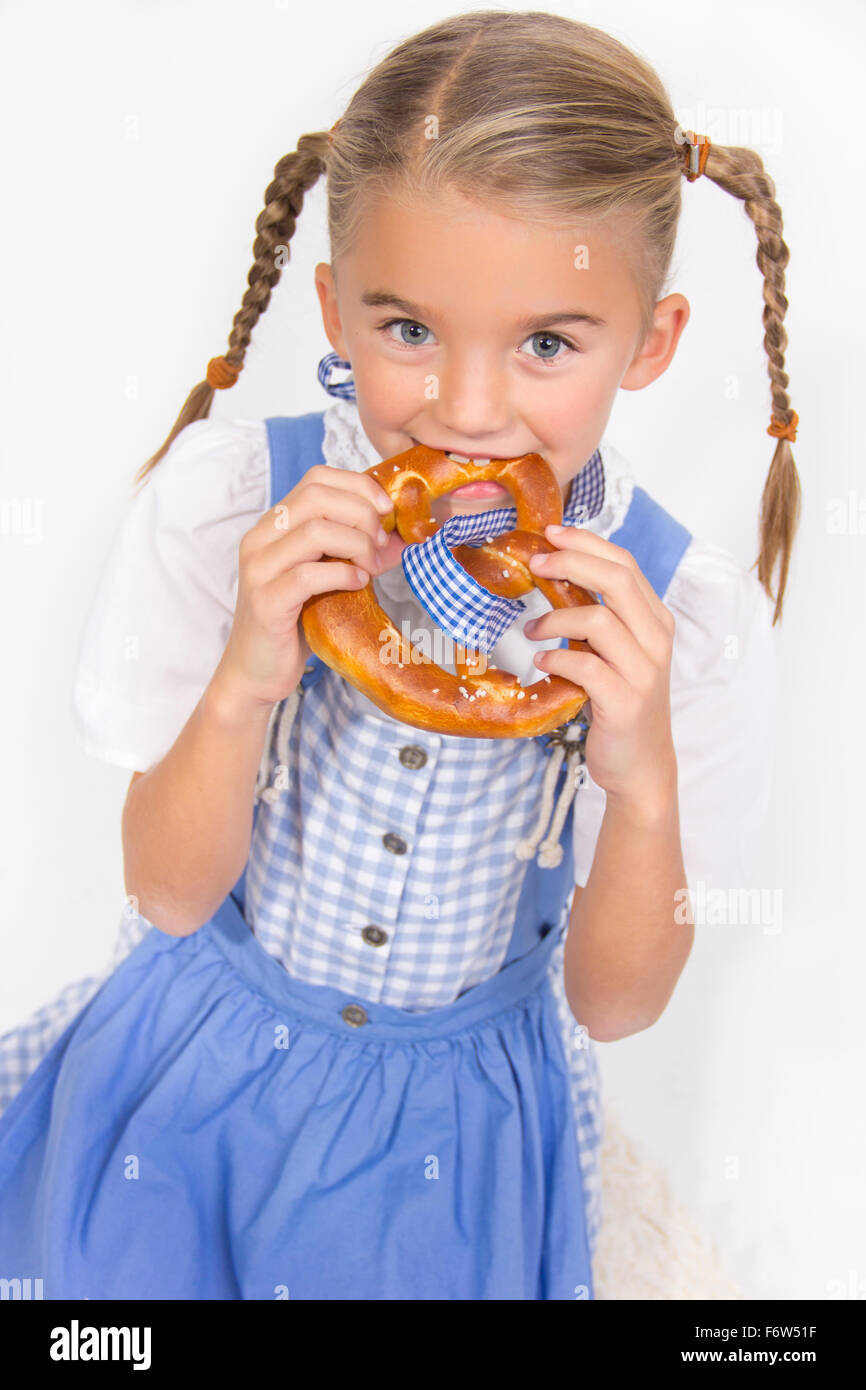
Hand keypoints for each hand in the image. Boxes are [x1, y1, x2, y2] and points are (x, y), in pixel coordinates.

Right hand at [213, 465, 404, 716]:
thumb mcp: (330, 578)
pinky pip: (309, 575)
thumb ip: (358, 552)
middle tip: (381, 545)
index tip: (386, 510)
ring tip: (371, 568)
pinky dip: (343, 575)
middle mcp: (260, 538)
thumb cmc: (296, 622)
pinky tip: (358, 585)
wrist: (257, 671)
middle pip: (317, 497)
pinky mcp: (265, 600)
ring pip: (315, 531)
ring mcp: (259, 568)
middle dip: (362, 515)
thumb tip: (402, 537)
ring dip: (357, 545)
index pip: (316, 478)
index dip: (358, 486)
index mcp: (274, 524)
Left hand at [525, 523, 677, 813]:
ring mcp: (644, 672)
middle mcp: (656, 640)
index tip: (551, 534)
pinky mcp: (625, 702)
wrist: (640, 764)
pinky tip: (541, 663)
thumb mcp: (615, 653)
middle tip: (533, 565)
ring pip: (600, 619)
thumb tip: (556, 575)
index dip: (587, 543)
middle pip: (617, 579)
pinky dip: (557, 659)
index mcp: (655, 621)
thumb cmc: (619, 702)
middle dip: (570, 563)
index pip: (625, 565)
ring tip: (530, 631)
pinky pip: (587, 667)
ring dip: (556, 618)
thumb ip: (599, 618)